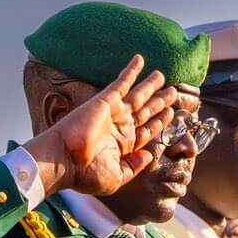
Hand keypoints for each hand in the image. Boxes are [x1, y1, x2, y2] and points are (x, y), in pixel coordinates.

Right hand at [24, 56, 174, 197]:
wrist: (63, 162)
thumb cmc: (85, 174)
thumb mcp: (117, 177)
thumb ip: (134, 166)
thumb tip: (149, 155)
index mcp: (125, 145)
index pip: (148, 129)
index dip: (161, 121)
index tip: (172, 112)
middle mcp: (121, 127)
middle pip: (146, 110)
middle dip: (160, 101)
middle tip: (174, 91)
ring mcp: (114, 113)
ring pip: (138, 95)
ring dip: (151, 85)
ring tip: (163, 76)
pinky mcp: (105, 102)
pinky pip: (121, 83)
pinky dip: (131, 71)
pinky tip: (140, 60)